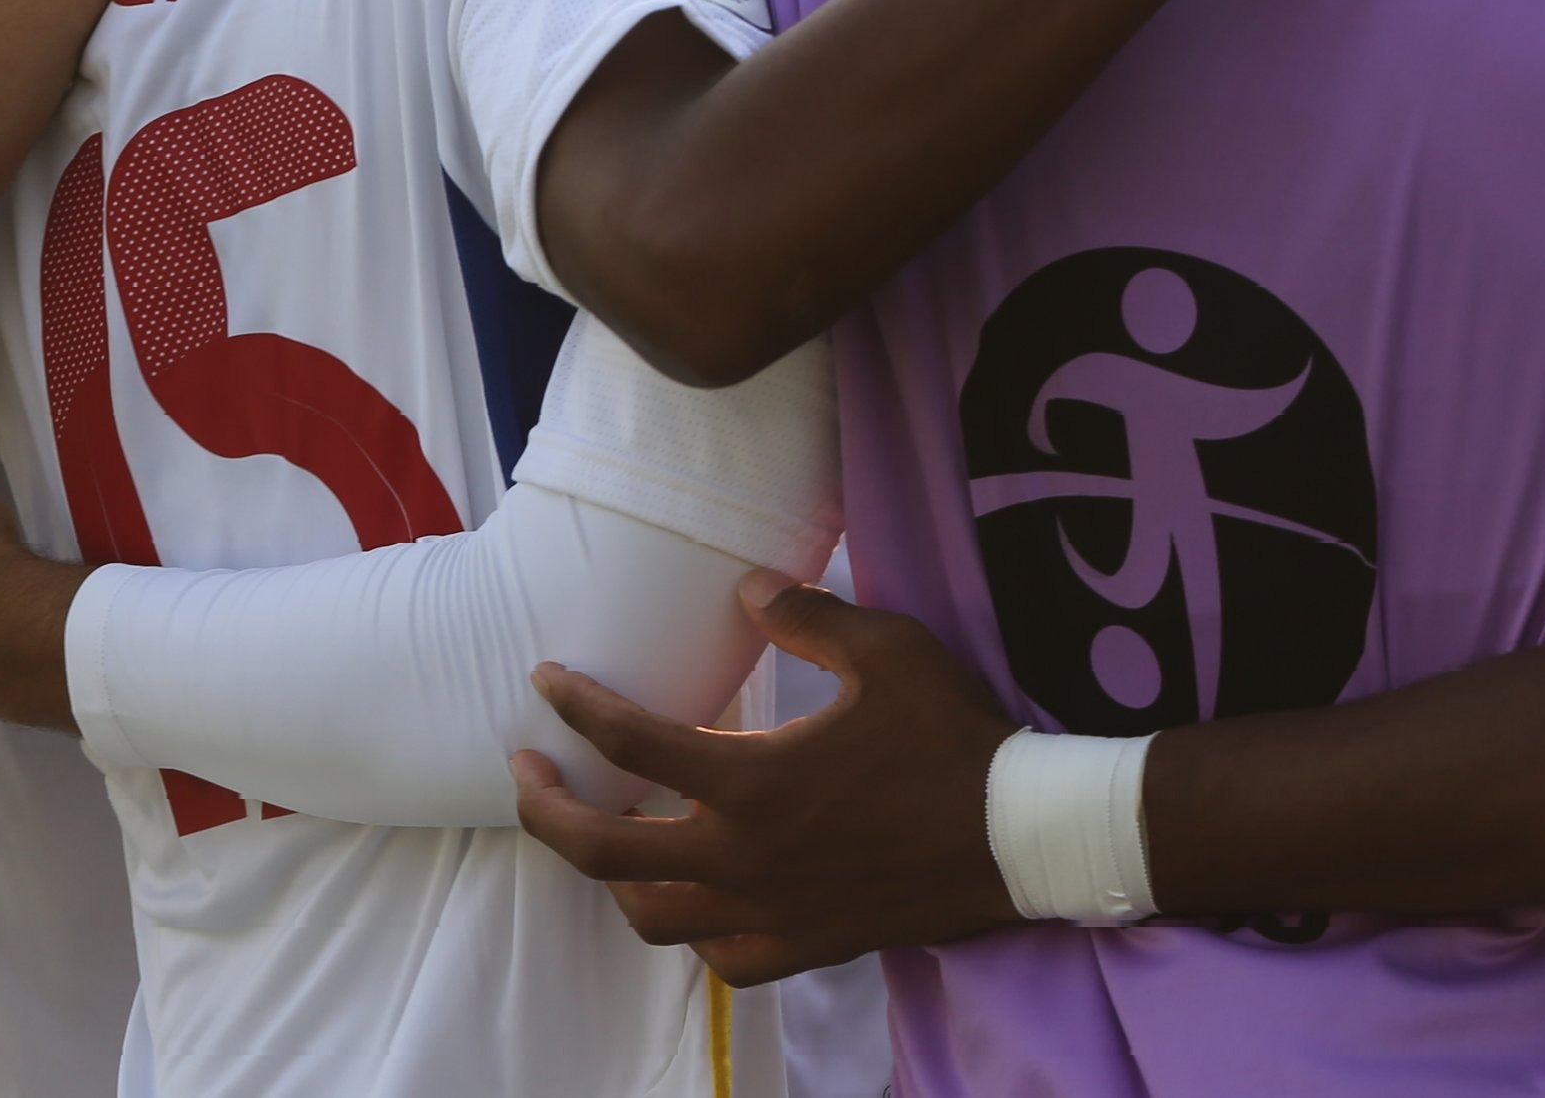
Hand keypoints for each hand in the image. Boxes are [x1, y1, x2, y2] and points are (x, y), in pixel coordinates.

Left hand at [515, 572, 1021, 986]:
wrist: (1017, 835)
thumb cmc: (952, 737)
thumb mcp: (889, 651)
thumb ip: (809, 617)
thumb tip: (746, 587)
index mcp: (752, 779)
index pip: (630, 743)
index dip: (577, 706)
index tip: (546, 683)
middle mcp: (740, 855)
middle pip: (603, 849)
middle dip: (546, 808)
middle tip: (528, 771)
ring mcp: (766, 910)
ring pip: (650, 914)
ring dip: (610, 875)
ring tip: (604, 837)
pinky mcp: (802, 946)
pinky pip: (720, 957)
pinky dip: (696, 930)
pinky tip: (698, 900)